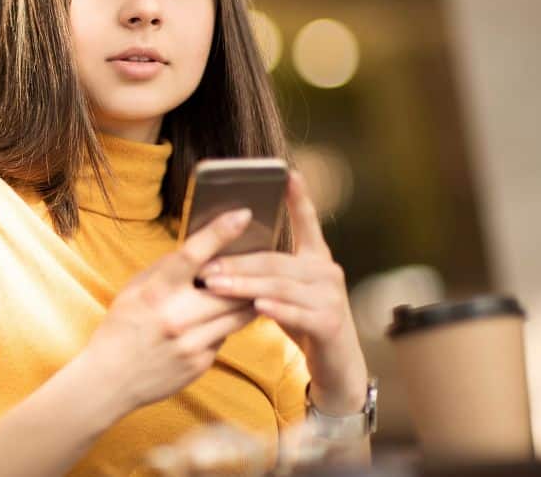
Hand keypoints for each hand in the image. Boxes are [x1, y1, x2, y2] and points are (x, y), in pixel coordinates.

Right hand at [81, 209, 259, 414]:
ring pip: (238, 314)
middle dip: (248, 273)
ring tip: (256, 286)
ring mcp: (192, 342)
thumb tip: (201, 250)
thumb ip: (166, 270)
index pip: (193, 254)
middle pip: (230, 288)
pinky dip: (228, 324)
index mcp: (155, 291)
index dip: (220, 232)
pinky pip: (226, 336)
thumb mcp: (134, 289)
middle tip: (264, 259)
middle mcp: (176, 316)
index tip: (243, 214)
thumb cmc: (122, 326)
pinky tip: (222, 319)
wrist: (110, 379)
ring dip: (248, 299)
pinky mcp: (202, 363)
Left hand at [195, 172, 368, 414]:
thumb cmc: (302, 320)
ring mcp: (332, 297)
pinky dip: (275, 310)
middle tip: (205, 266)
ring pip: (280, 287)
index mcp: (317, 258)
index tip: (288, 173)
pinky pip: (297, 313)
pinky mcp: (331, 323)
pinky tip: (255, 307)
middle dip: (237, 262)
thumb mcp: (285, 291)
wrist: (336, 366)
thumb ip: (267, 271)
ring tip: (215, 285)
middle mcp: (328, 272)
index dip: (299, 198)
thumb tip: (219, 255)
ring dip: (244, 286)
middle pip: (276, 261)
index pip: (307, 222)